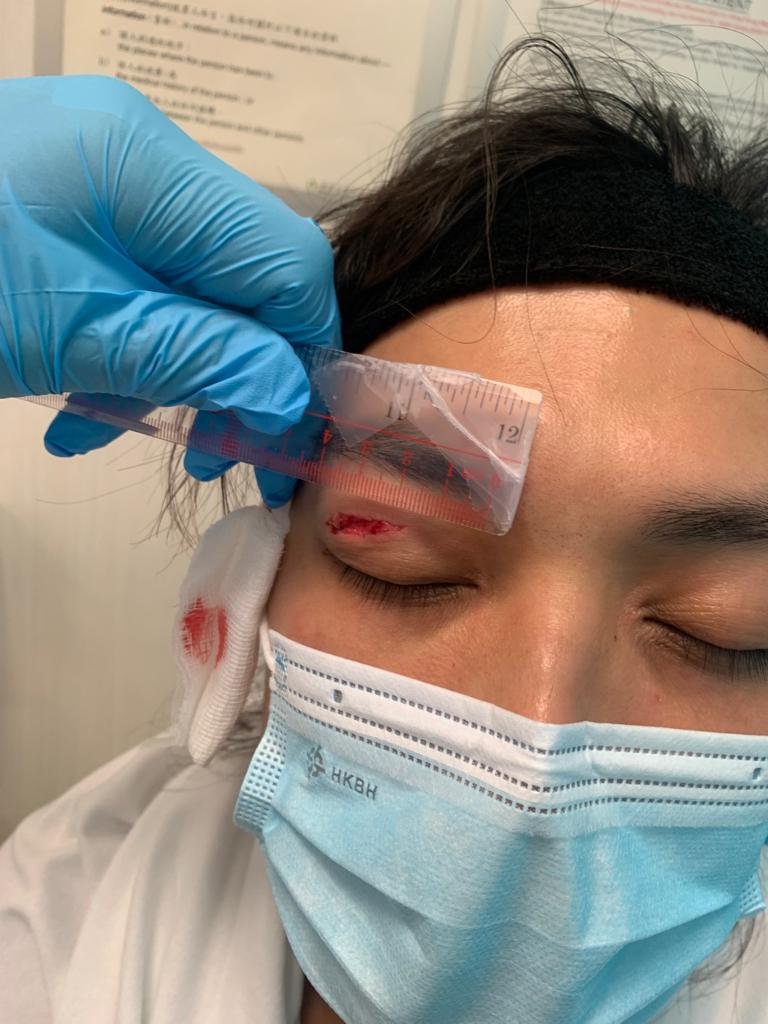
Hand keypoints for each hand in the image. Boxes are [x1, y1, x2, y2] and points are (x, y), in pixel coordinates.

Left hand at [0, 75, 339, 504]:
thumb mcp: (75, 334)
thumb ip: (198, 357)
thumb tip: (293, 396)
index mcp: (147, 163)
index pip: (284, 257)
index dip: (303, 351)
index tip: (293, 434)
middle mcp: (137, 156)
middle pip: (240, 274)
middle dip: (240, 372)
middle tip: (227, 457)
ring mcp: (99, 181)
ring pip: (189, 288)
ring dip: (181, 372)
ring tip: (147, 441)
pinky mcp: (67, 213)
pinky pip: (135, 286)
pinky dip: (128, 352)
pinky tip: (85, 413)